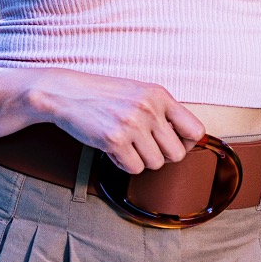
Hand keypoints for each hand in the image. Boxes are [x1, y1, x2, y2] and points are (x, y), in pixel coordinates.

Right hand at [29, 69, 203, 173]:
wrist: (65, 93)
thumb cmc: (102, 95)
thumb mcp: (138, 92)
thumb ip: (162, 111)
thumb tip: (185, 141)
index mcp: (159, 95)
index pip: (195, 131)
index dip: (185, 143)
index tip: (170, 143)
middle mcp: (149, 109)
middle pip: (177, 154)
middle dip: (161, 156)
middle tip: (144, 148)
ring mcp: (132, 125)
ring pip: (155, 164)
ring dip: (140, 160)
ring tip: (125, 145)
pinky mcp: (114, 140)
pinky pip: (134, 169)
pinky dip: (123, 164)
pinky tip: (112, 149)